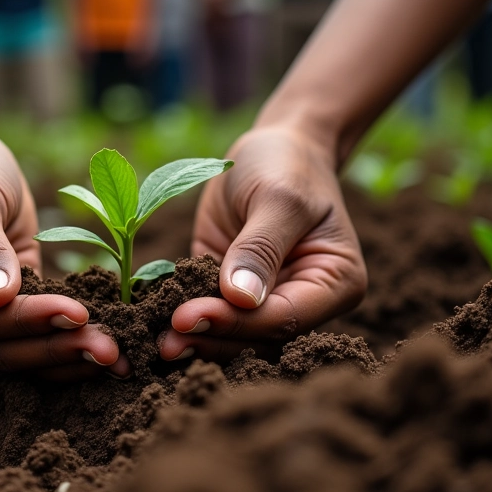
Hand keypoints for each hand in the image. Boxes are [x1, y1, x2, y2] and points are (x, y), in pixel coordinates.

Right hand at [0, 125, 128, 379]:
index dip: (24, 321)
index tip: (75, 313)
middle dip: (52, 349)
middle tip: (109, 350)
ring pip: (15, 351)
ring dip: (64, 356)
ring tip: (116, 356)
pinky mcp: (3, 308)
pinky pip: (32, 334)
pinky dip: (64, 340)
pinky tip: (102, 344)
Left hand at [160, 126, 366, 362]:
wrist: (274, 147)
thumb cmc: (288, 165)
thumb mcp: (278, 198)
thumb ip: (260, 249)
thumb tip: (239, 299)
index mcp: (335, 282)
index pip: (286, 316)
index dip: (237, 323)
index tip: (188, 317)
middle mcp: (304, 299)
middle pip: (259, 335)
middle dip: (212, 337)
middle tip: (166, 342)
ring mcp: (267, 297)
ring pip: (234, 334)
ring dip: (196, 338)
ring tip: (158, 343)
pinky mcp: (232, 289)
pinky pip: (210, 310)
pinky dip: (186, 318)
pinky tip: (155, 322)